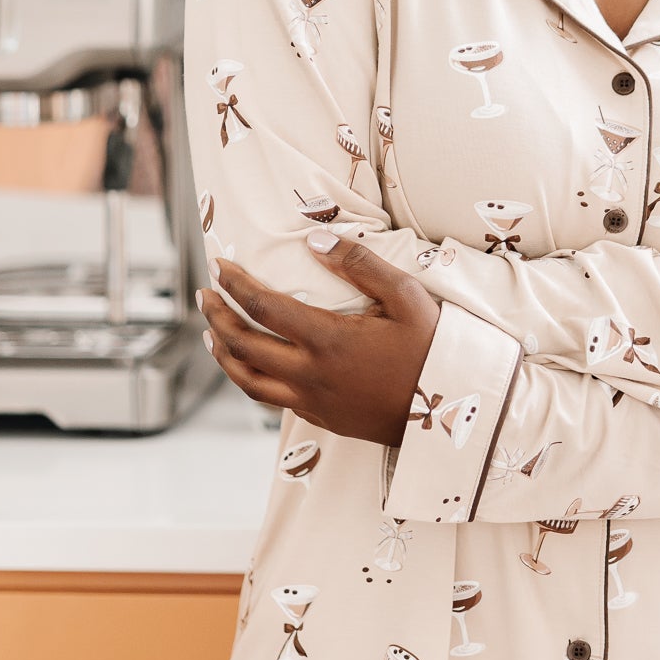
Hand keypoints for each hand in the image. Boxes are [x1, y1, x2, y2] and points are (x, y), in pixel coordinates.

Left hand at [197, 230, 440, 444]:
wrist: (454, 413)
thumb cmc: (433, 348)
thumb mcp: (406, 296)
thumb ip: (359, 265)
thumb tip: (314, 241)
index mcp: (328, 340)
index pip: (262, 307)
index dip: (235, 284)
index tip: (219, 266)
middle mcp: (311, 375)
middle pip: (243, 345)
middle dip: (217, 316)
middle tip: (205, 295)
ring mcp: (313, 401)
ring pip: (248, 382)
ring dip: (222, 355)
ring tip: (211, 334)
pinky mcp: (322, 418)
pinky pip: (272, 399)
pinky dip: (250, 379)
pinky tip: (252, 365)